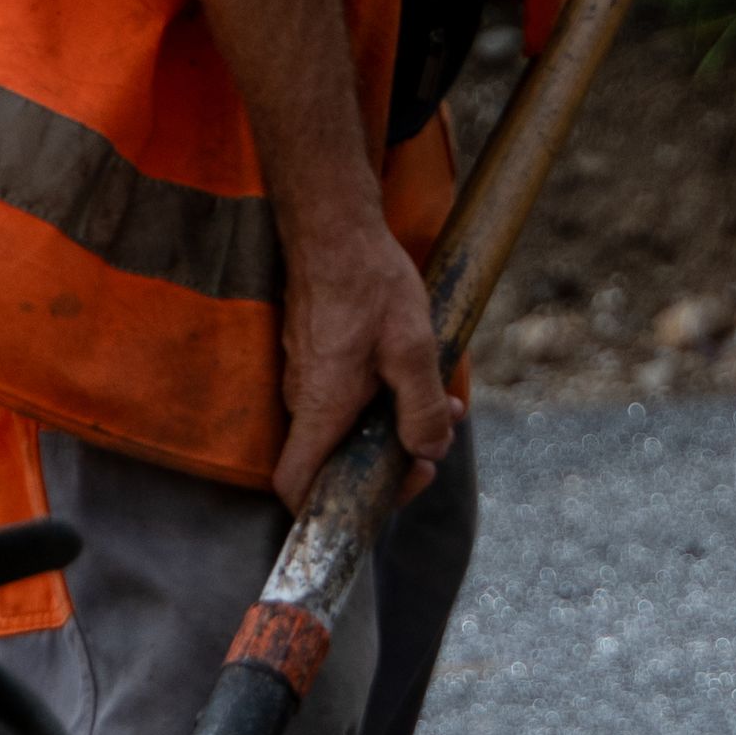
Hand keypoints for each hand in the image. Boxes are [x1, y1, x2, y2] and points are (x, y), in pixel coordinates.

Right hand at [271, 204, 457, 510]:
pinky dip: (380, 399)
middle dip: (389, 462)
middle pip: (332, 462)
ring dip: (393, 426)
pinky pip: (343, 396)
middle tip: (433, 446)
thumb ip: (421, 409)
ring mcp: (304, 376)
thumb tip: (428, 450)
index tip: (383, 492)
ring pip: (345, 426)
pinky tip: (417, 373)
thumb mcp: (412, 350)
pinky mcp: (314, 356)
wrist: (333, 226)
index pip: (294, 485)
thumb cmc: (367, 284)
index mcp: (321, 409)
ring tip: (440, 405)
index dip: (327, 508)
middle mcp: (303, 399)